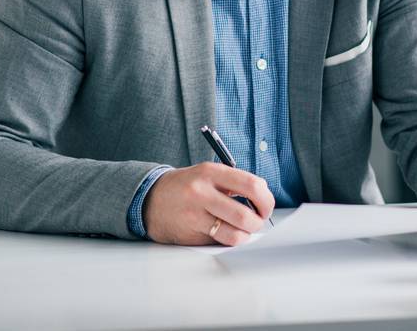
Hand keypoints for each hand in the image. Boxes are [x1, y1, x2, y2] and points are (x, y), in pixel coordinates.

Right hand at [142, 162, 275, 245]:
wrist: (150, 199)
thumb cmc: (186, 186)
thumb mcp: (208, 174)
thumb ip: (234, 182)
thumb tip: (263, 198)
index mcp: (211, 172)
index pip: (252, 185)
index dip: (266, 200)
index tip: (266, 206)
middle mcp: (202, 192)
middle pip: (245, 215)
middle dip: (258, 222)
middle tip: (256, 222)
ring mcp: (195, 215)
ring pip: (235, 234)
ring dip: (245, 235)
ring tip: (242, 229)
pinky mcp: (190, 234)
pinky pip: (220, 243)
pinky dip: (229, 241)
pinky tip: (225, 233)